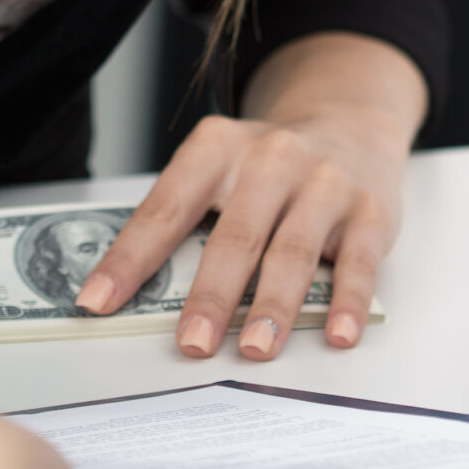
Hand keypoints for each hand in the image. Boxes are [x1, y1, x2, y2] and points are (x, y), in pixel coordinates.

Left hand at [74, 34, 425, 363]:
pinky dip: (347, 302)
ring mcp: (324, 183)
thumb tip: (140, 297)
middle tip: (191, 343)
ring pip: (293, 251)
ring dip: (273, 306)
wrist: (350, 120)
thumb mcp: (221, 167)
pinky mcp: (370, 211)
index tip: (98, 302)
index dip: (129, 258)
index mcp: (218, 148)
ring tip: (254, 348)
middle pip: (235, 235)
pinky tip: (336, 333)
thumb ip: (190, 218)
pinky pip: (358, 263)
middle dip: (211, 294)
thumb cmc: (270, 164)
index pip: (166, 207)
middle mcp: (272, 160)